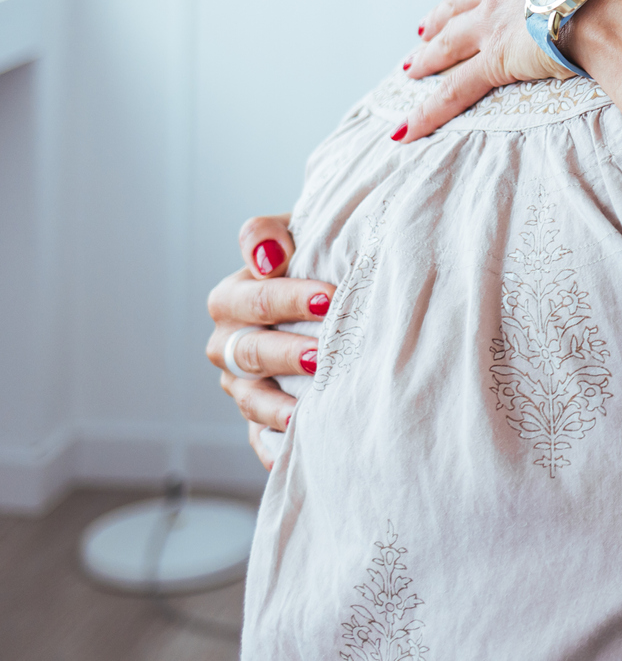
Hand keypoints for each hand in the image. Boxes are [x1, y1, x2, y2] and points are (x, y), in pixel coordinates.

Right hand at [204, 214, 334, 468]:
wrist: (327, 289)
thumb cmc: (311, 257)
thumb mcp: (293, 231)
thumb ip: (270, 233)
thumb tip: (267, 253)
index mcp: (234, 298)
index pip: (255, 298)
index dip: (289, 298)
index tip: (328, 298)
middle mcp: (228, 342)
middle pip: (251, 351)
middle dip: (286, 353)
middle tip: (321, 355)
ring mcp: (241, 382)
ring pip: (251, 397)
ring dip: (276, 405)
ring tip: (305, 410)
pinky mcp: (258, 415)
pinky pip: (258, 437)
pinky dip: (273, 447)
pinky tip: (293, 455)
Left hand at [398, 0, 573, 140]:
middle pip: (460, 4)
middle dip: (439, 18)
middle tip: (423, 31)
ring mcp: (494, 23)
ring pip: (448, 43)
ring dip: (427, 58)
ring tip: (411, 70)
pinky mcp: (496, 59)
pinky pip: (455, 89)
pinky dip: (428, 111)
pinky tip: (408, 128)